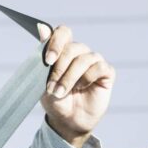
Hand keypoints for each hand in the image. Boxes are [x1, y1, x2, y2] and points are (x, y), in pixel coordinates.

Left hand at [40, 25, 115, 147]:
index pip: (63, 33)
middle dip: (59, 69)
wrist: (67, 121)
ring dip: (70, 77)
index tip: (48, 60)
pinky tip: (82, 88)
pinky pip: (100, 67)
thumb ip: (43, 54)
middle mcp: (80, 53)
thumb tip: (41, 26)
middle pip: (72, 48)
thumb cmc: (55, 100)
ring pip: (85, 59)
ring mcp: (94, 62)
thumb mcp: (43, 80)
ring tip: (62, 92)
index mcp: (63, 51)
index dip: (56, 42)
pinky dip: (88, 78)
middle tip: (52, 87)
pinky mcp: (106, 73)